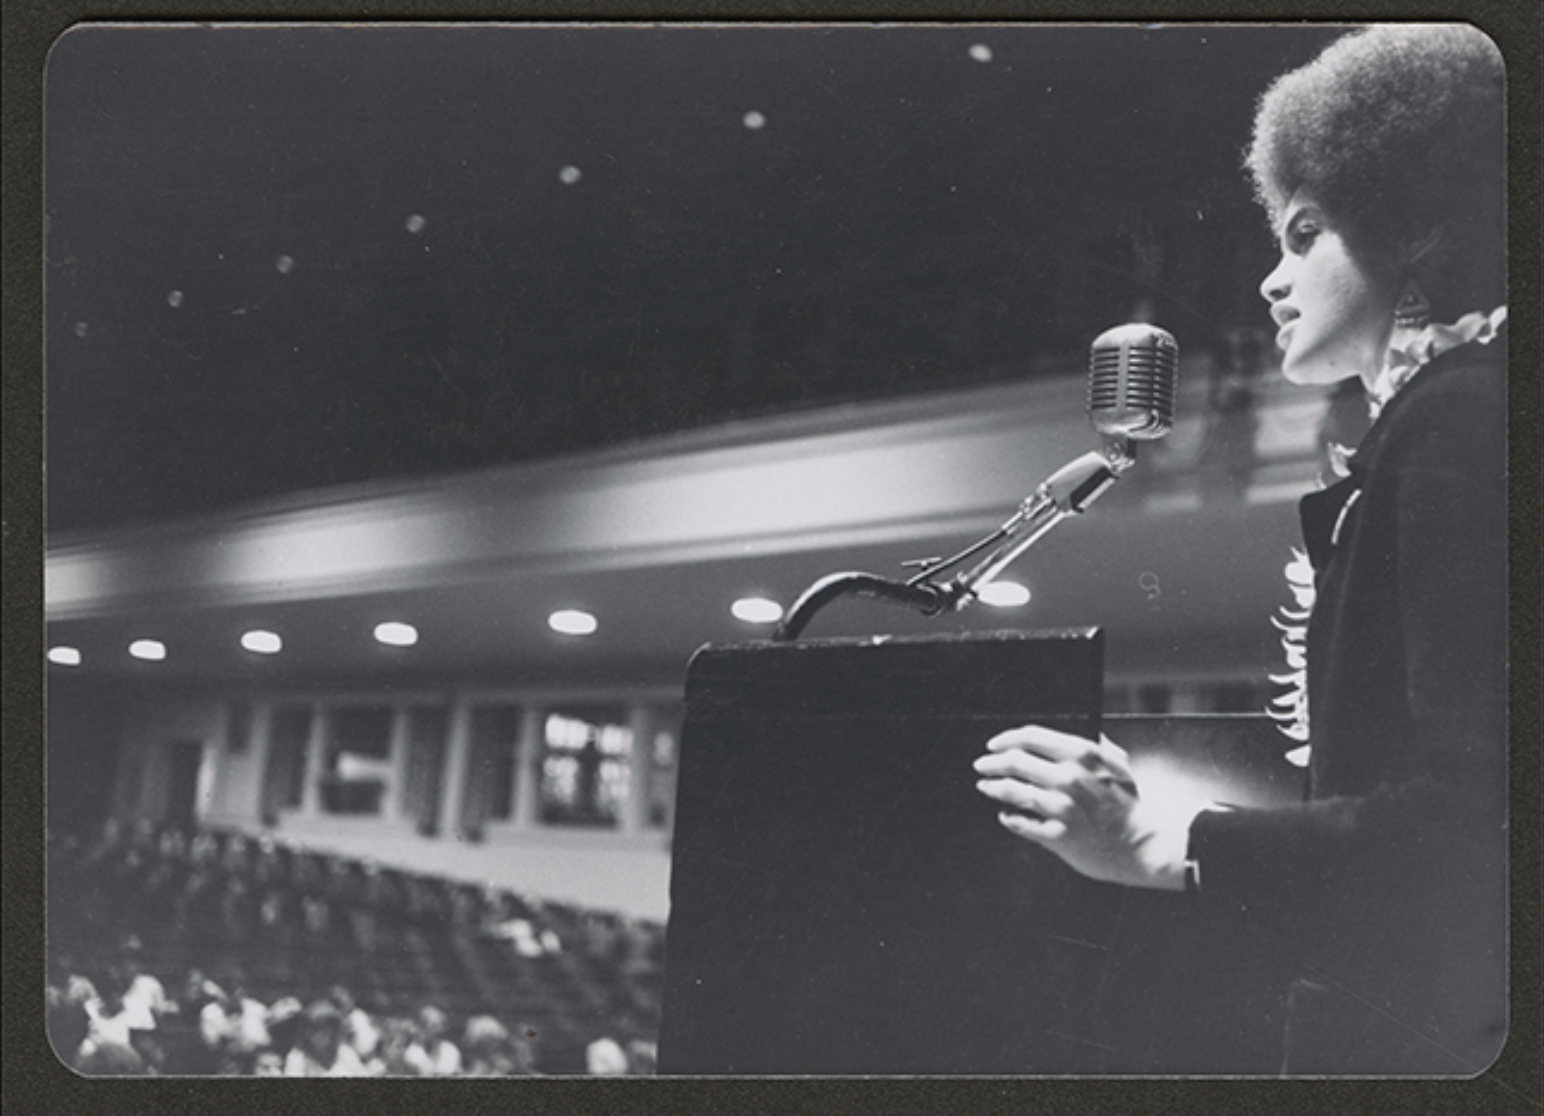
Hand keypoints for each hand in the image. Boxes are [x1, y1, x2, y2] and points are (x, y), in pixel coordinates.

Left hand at [972, 725, 1193, 890]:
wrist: (1142, 845)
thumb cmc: (1130, 805)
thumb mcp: (1117, 764)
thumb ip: (1095, 744)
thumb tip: (1079, 730)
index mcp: (1082, 754)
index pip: (1031, 737)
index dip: (1006, 738)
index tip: (994, 744)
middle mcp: (1068, 778)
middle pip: (1015, 761)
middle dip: (992, 762)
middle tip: (983, 764)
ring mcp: (1061, 807)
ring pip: (1012, 790)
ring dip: (993, 787)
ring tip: (985, 786)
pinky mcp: (1057, 835)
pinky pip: (1021, 823)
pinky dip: (1009, 817)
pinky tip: (1005, 814)